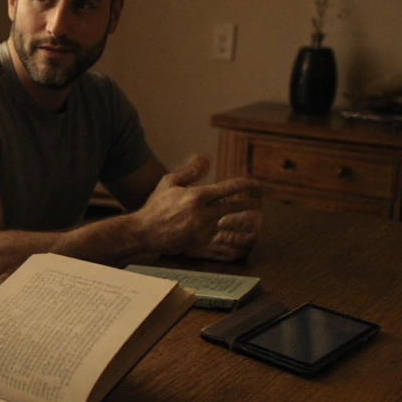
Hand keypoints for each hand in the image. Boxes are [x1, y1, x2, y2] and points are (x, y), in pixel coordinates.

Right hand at [132, 155, 261, 255]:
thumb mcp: (170, 182)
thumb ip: (191, 171)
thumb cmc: (156, 205)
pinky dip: (211, 227)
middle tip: (258, 201)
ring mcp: (203, 229)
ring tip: (226, 214)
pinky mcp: (201, 242)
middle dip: (250, 203)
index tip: (257, 185)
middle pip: (235, 206)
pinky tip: (198, 225)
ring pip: (224, 220)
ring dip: (226, 216)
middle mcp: (203, 213)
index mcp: (197, 196)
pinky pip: (213, 232)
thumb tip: (207, 159)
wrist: (143, 232)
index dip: (247, 185)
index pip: (230, 188)